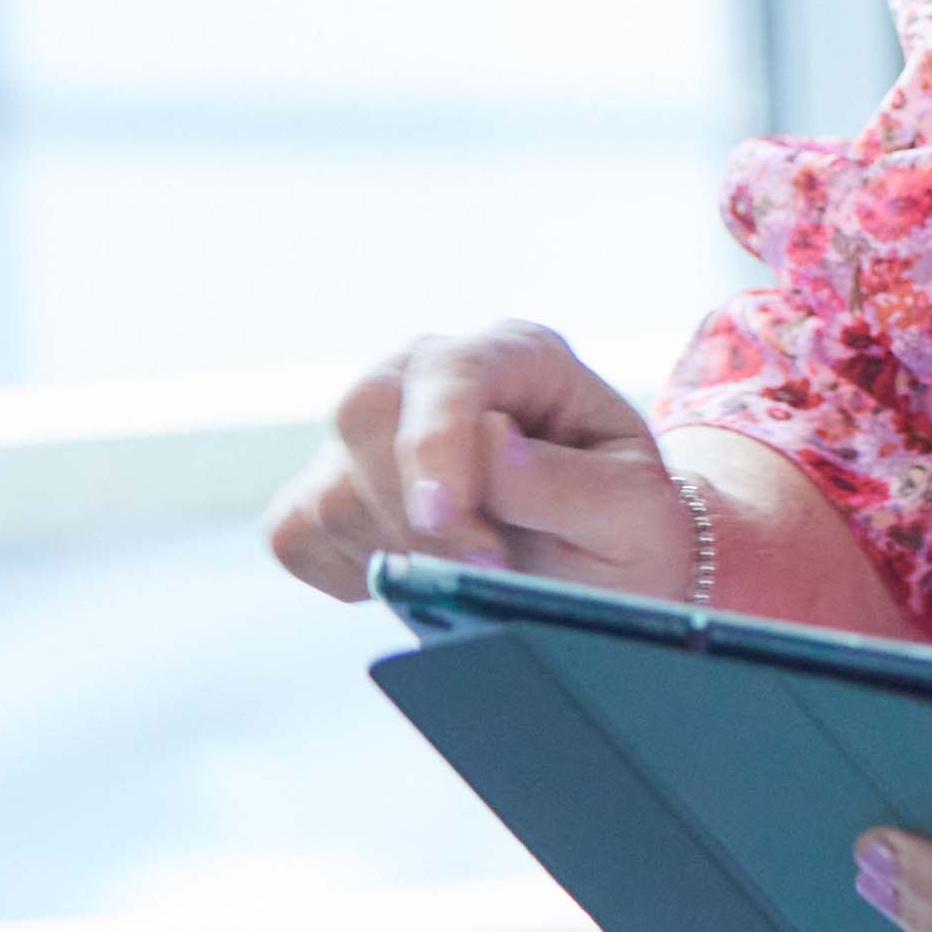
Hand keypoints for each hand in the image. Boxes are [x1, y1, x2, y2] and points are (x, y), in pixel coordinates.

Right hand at [264, 319, 690, 601]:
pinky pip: (297, 534)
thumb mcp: (634, 512)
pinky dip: (352, 572)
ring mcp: (373, 432)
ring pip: (329, 488)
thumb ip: (566, 481)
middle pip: (364, 411)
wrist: (600, 572)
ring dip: (398, 552)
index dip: (436, 441)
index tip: (443, 516)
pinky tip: (421, 575)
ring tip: (476, 571)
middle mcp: (433, 375)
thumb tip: (487, 442)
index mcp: (521, 356)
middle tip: (485, 569)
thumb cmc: (627, 529)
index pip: (454, 371)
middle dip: (413, 508)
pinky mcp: (327, 489)